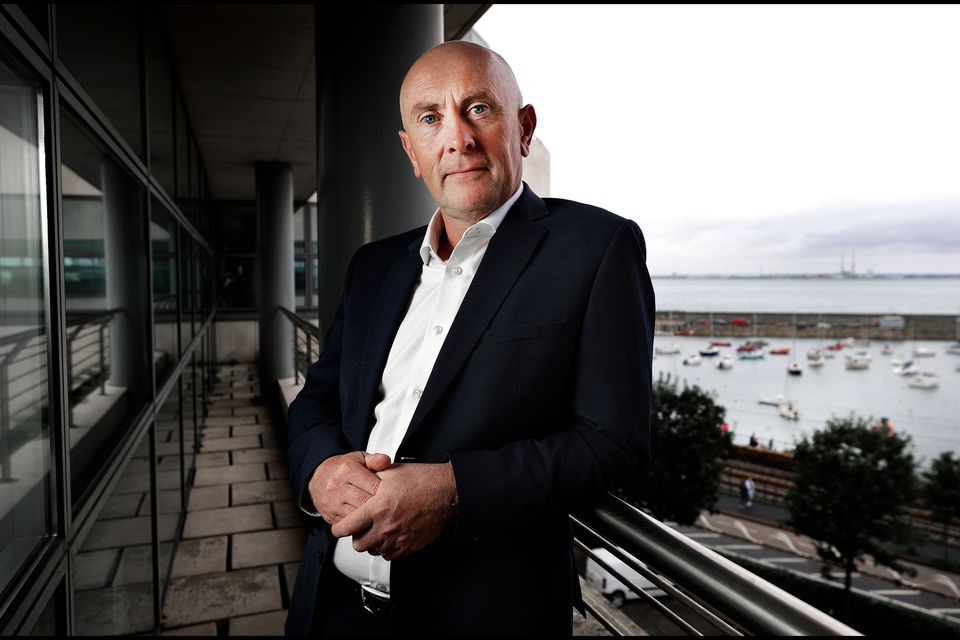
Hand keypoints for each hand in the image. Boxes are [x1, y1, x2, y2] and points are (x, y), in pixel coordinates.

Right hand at [307, 451, 391, 525]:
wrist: (319, 478)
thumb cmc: (343, 468)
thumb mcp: (359, 458)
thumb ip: (375, 459)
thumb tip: (386, 461)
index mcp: (347, 470)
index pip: (374, 485)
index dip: (387, 491)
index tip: (394, 494)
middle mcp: (337, 487)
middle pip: (366, 502)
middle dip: (380, 506)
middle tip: (390, 507)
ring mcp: (333, 503)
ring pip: (358, 517)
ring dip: (371, 518)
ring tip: (382, 516)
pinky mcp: (331, 517)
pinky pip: (350, 526)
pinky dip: (361, 526)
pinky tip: (369, 522)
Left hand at [330, 462, 456, 560]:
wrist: (446, 492)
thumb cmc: (422, 480)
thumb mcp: (390, 474)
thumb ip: (370, 482)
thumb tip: (356, 485)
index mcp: (378, 507)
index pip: (346, 527)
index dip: (339, 528)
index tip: (340, 527)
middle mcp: (387, 526)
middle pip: (358, 544)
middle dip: (356, 537)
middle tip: (360, 528)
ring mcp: (399, 538)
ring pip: (374, 551)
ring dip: (372, 542)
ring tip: (377, 530)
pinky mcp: (410, 546)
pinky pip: (389, 555)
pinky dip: (386, 548)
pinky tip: (390, 535)